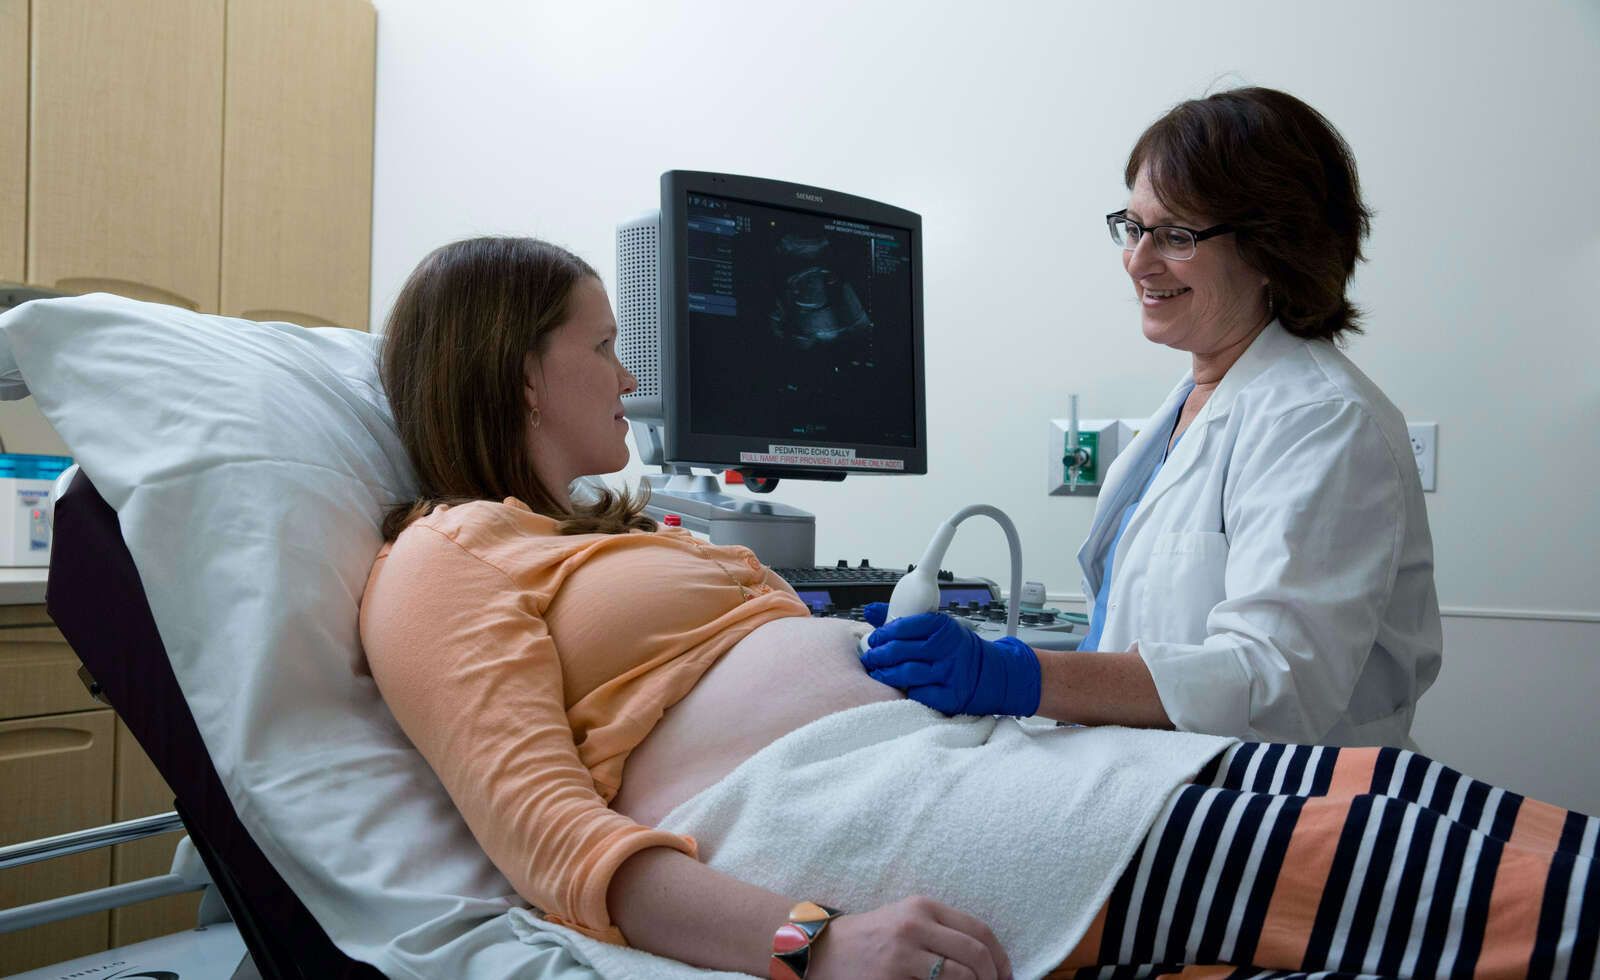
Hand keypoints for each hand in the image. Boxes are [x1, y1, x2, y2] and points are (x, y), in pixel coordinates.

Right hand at [810, 896, 1011, 979]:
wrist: (822, 950)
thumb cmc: (871, 938)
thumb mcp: (907, 920)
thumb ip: (943, 932)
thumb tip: (987, 962)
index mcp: (923, 907)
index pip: (980, 931)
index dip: (1001, 959)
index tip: (1006, 976)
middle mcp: (915, 925)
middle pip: (976, 955)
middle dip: (992, 979)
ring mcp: (902, 954)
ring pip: (961, 977)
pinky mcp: (891, 979)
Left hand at [860, 612, 1040, 716]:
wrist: (993, 674)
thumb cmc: (958, 650)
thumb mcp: (938, 629)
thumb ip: (905, 620)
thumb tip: (870, 610)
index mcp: (943, 626)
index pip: (904, 625)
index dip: (883, 633)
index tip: (874, 639)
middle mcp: (948, 647)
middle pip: (901, 650)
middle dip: (879, 655)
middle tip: (870, 658)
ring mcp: (951, 672)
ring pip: (908, 673)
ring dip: (887, 675)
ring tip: (878, 674)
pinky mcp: (953, 695)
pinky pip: (920, 694)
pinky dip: (909, 692)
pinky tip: (903, 688)